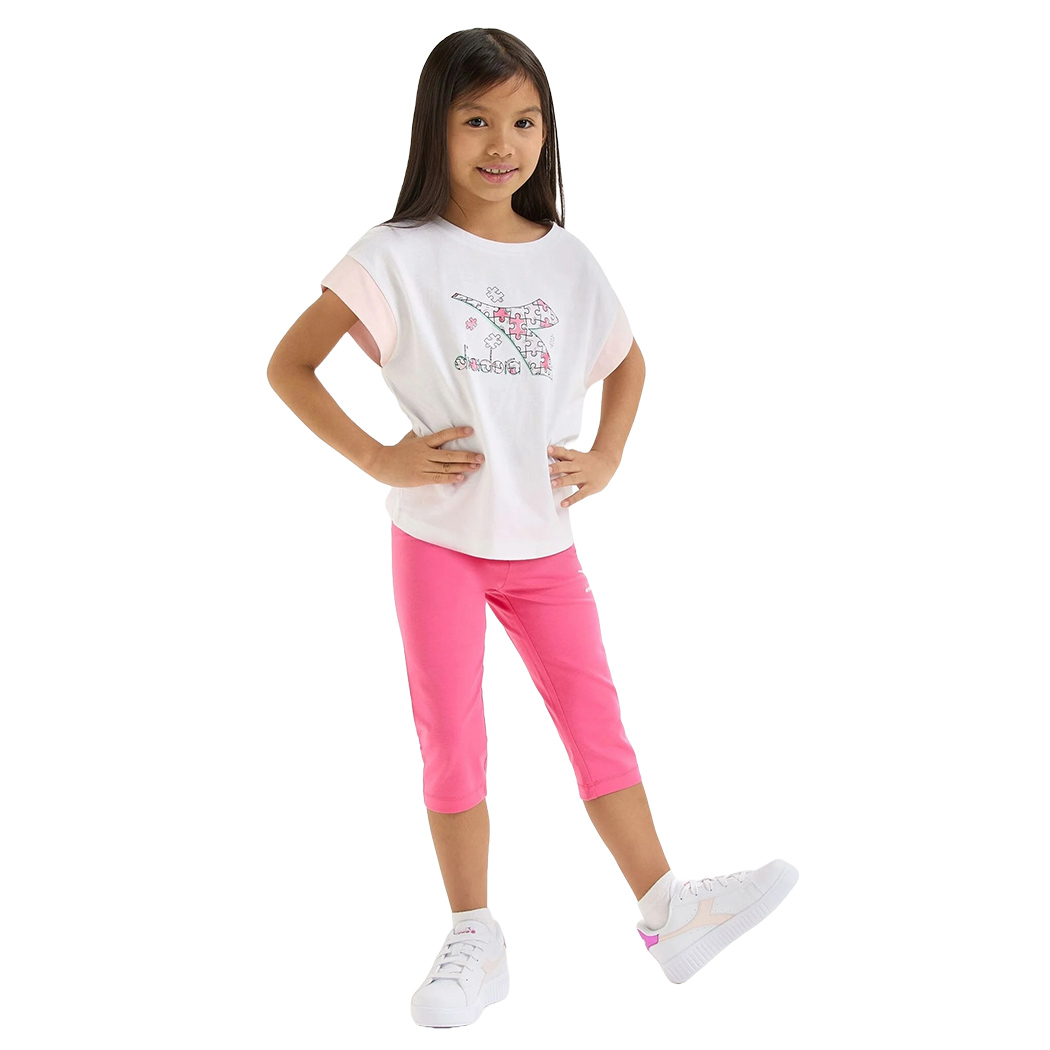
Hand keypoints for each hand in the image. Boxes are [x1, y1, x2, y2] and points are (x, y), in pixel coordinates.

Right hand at [369, 426, 483, 486]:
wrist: (381, 463)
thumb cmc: (397, 450)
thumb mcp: (409, 438)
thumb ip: (421, 433)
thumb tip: (429, 422)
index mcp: (423, 442)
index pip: (443, 435)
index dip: (457, 432)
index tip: (470, 431)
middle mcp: (425, 453)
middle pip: (449, 454)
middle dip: (466, 455)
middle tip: (481, 456)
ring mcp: (422, 466)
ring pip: (446, 467)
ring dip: (462, 467)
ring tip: (476, 466)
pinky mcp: (420, 478)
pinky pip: (438, 478)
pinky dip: (450, 478)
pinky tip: (461, 478)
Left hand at [547, 444, 618, 507]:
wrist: (607, 463)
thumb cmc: (588, 461)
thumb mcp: (577, 456)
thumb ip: (564, 457)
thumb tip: (548, 457)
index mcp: (575, 458)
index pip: (565, 453)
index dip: (556, 451)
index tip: (548, 450)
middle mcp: (579, 466)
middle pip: (567, 466)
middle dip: (557, 468)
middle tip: (547, 469)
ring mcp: (585, 477)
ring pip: (572, 479)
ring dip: (562, 481)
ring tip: (552, 484)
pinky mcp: (590, 487)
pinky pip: (580, 494)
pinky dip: (572, 499)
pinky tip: (564, 504)